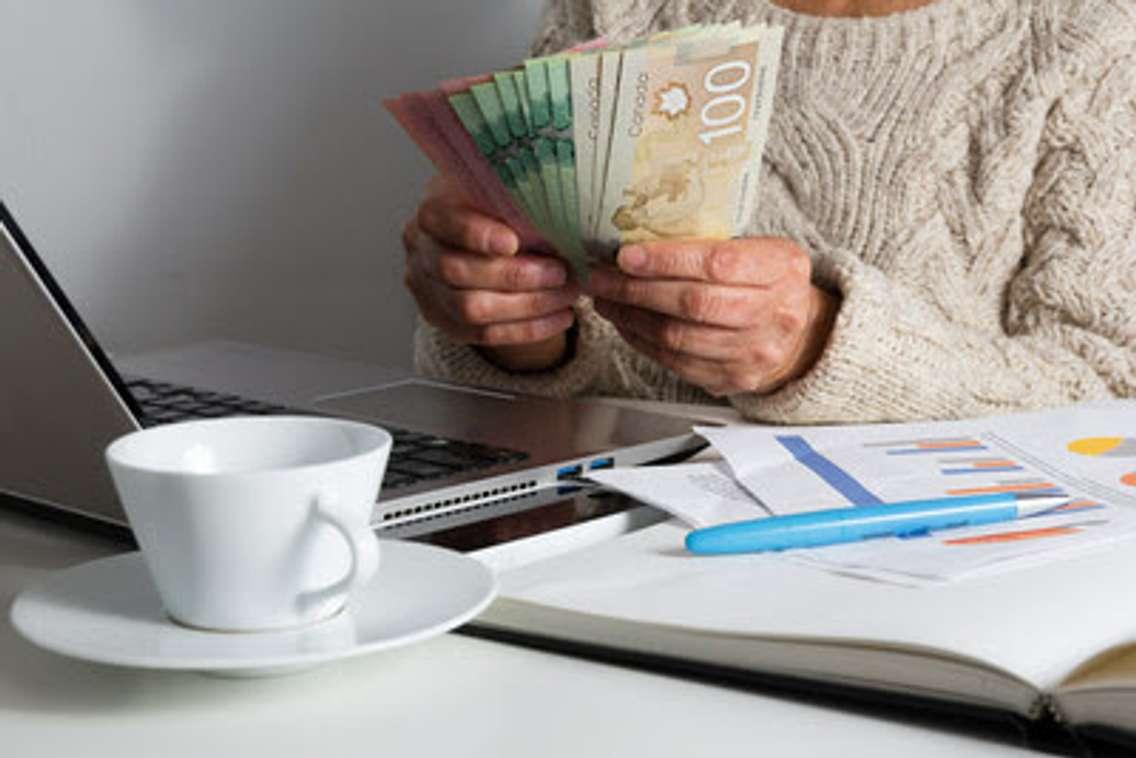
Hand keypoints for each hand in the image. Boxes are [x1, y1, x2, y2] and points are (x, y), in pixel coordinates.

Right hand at [402, 177, 579, 371]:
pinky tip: (560, 317)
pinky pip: (484, 335)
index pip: (444, 222)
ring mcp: (427, 291)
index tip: (512, 242)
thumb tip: (567, 218)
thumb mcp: (504, 195)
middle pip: (456, 271)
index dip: (476, 234)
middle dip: (514, 276)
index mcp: (432, 212)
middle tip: (560, 272)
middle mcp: (420, 251)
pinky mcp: (443, 320)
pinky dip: (527, 329)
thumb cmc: (498, 212)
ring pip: (471, 310)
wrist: (481, 241)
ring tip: (567, 295)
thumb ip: (524, 205)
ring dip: (527, 306)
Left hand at [585, 238, 837, 396]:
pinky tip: (626, 324)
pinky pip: (677, 362)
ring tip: (606, 299)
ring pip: (678, 337)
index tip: (627, 255)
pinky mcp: (734, 377)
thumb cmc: (769, 283)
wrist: (803, 334)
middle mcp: (774, 313)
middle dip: (637, 290)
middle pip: (693, 304)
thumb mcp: (760, 250)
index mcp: (782, 269)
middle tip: (601, 277)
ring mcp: (754, 351)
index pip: (717, 263)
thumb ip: (713, 244)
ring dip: (632, 317)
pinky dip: (643, 342)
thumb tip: (640, 237)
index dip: (667, 260)